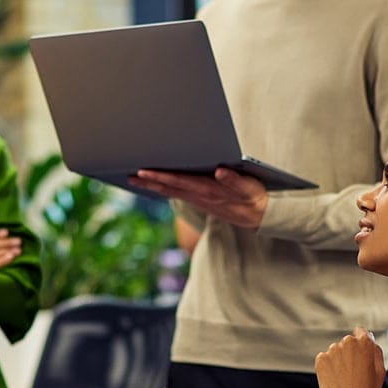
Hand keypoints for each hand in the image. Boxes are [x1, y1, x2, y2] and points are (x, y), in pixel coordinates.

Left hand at [129, 168, 267, 229]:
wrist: (257, 216)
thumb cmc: (252, 196)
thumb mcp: (248, 187)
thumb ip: (234, 179)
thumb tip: (220, 170)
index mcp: (209, 190)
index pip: (179, 181)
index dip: (160, 176)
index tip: (143, 171)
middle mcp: (199, 196)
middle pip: (169, 188)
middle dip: (149, 181)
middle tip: (129, 176)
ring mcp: (198, 200)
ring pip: (170, 192)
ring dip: (152, 186)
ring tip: (134, 179)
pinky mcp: (199, 201)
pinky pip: (176, 194)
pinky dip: (162, 189)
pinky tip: (152, 185)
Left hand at [315, 327, 385, 387]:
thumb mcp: (380, 371)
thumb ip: (376, 352)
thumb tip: (371, 340)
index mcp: (365, 342)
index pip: (361, 332)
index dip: (360, 340)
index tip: (358, 349)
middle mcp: (348, 342)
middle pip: (347, 343)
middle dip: (349, 354)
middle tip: (353, 373)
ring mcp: (332, 350)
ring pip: (335, 352)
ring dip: (338, 361)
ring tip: (344, 380)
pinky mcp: (321, 359)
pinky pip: (325, 360)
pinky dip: (328, 368)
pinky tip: (335, 381)